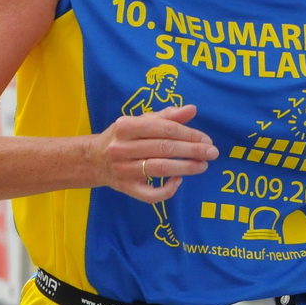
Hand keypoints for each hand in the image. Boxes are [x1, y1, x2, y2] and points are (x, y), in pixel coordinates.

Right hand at [93, 103, 217, 202]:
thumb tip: (192, 110)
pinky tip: (179, 181)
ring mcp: (122, 169)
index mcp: (126, 126)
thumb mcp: (139, 122)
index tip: (206, 139)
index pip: (165, 129)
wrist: (93, 160)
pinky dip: (167, 190)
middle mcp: (121, 147)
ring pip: (159, 169)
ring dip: (185, 167)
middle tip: (212, 153)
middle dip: (192, 150)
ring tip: (202, 166)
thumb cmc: (123, 138)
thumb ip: (166, 116)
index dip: (189, 134)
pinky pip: (149, 194)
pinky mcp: (124, 188)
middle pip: (164, 148)